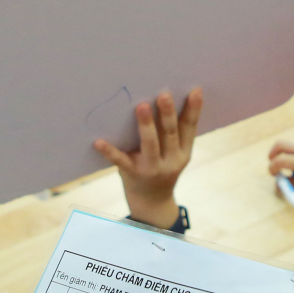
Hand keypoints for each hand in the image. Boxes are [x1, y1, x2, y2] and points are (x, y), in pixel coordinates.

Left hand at [95, 88, 203, 227]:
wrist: (152, 202)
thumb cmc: (162, 169)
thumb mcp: (175, 155)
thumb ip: (174, 133)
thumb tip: (166, 97)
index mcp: (183, 152)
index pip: (190, 128)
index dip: (194, 109)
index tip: (195, 90)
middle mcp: (171, 160)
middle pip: (170, 134)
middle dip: (168, 114)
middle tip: (164, 94)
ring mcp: (151, 169)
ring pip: (150, 145)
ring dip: (146, 126)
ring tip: (141, 106)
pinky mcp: (132, 174)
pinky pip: (120, 161)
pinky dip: (109, 152)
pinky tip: (98, 142)